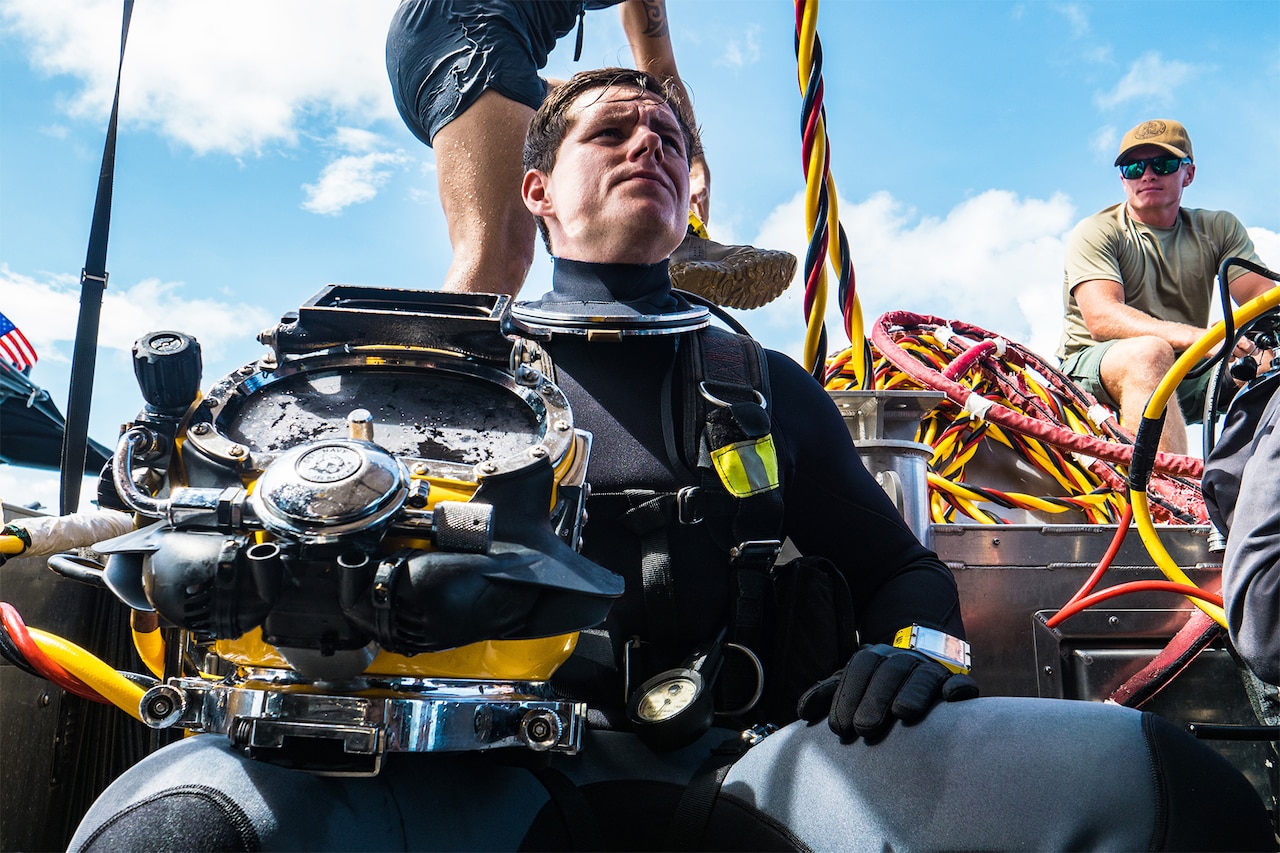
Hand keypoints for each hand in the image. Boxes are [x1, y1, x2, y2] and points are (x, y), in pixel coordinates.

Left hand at [796, 644, 978, 740]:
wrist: (920, 667)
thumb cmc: (878, 688)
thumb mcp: (852, 686)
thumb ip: (828, 695)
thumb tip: (802, 712)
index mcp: (876, 657)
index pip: (860, 667)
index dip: (847, 695)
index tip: (838, 728)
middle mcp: (903, 659)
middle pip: (889, 671)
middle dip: (875, 698)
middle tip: (863, 728)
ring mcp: (930, 669)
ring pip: (922, 674)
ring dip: (912, 692)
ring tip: (903, 713)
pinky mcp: (955, 682)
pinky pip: (960, 681)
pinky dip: (957, 687)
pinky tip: (950, 698)